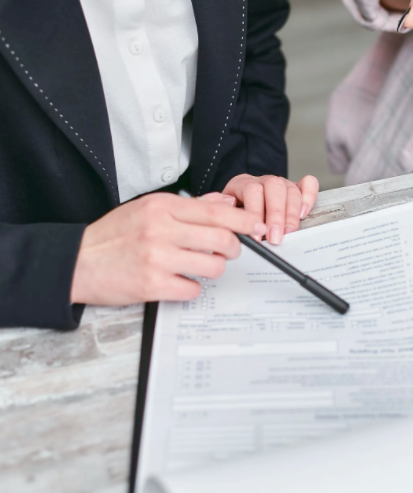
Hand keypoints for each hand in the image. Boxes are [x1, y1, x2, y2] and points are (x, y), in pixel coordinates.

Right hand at [71, 193, 266, 305]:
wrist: (76, 262)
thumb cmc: (114, 235)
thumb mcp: (148, 209)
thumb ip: (189, 206)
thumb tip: (226, 203)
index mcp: (162, 207)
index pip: (216, 212)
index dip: (243, 221)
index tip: (256, 226)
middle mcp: (161, 229)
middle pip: (222, 239)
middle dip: (233, 248)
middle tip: (227, 251)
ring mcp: (157, 258)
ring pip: (213, 266)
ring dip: (213, 269)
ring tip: (198, 266)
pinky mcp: (152, 285)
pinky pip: (193, 289)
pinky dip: (192, 288)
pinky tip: (179, 281)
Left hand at [222, 174, 318, 244]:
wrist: (240, 206)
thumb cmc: (234, 214)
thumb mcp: (224, 214)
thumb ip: (227, 216)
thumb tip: (235, 223)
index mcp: (243, 183)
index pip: (251, 191)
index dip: (255, 214)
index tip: (256, 236)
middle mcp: (264, 181)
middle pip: (274, 188)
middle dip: (276, 215)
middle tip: (275, 238)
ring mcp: (282, 183)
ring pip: (291, 190)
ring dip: (291, 214)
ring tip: (288, 233)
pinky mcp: (297, 188)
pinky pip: (308, 184)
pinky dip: (309, 197)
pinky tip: (304, 213)